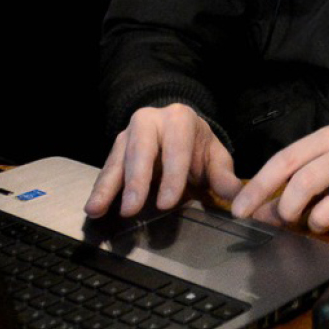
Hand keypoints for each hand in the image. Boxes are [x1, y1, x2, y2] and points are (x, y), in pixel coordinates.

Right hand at [86, 103, 240, 217]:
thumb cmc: (197, 146)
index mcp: (180, 119)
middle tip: (131, 208)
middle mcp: (150, 121)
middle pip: (140, 149)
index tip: (167, 203)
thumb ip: (223, 176)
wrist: (176, 127)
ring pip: (117, 159)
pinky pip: (106, 169)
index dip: (172, 176)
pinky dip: (99, 189)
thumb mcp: (215, 157)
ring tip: (97, 209)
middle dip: (136, 181)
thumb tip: (236, 197)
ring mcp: (128, 133)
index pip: (176, 148)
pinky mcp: (115, 148)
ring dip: (108, 186)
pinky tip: (92, 207)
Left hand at [229, 124, 328, 235]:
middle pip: (303, 184)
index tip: (240, 209)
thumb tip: (259, 210)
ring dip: (317, 223)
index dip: (258, 187)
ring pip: (326, 211)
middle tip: (288, 218)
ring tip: (326, 217)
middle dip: (287, 209)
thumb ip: (296, 179)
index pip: (286, 160)